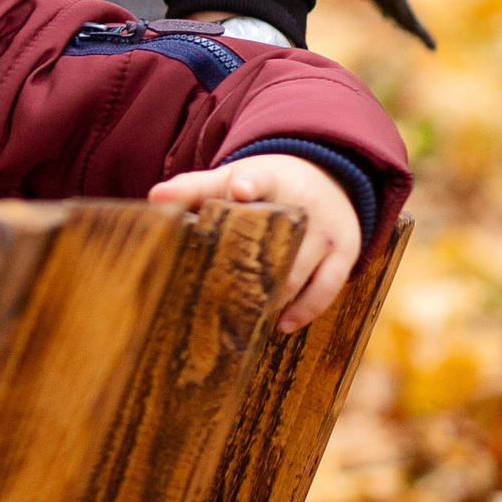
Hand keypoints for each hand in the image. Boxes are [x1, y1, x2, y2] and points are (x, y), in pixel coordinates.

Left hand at [148, 154, 359, 333]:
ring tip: (247, 319)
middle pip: (280, 239)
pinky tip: (283, 325)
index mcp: (273, 178)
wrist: (327, 176)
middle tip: (225, 295)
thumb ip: (195, 188)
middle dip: (256, 268)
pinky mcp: (347, 252)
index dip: (251, 184)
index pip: (261, 177)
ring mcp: (329, 230)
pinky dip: (306, 309)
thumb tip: (154, 197)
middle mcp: (306, 203)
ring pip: (301, 271)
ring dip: (275, 297)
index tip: (241, 190)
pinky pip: (328, 287)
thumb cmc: (267, 184)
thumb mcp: (233, 178)